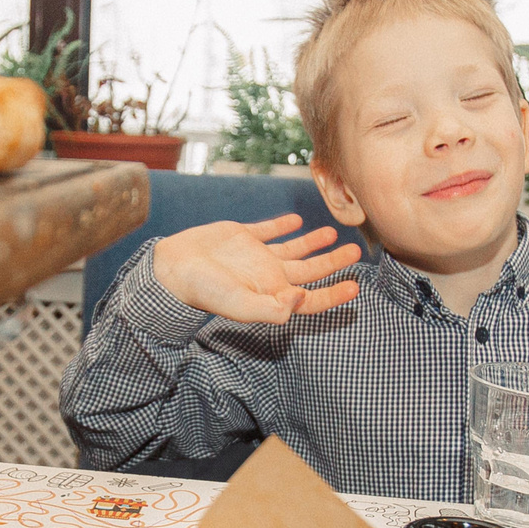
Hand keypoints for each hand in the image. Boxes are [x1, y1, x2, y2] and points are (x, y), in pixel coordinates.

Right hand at [151, 214, 363, 324]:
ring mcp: (255, 256)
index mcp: (270, 294)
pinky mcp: (241, 236)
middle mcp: (267, 276)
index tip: (356, 287)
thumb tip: (300, 300)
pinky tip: (296, 220)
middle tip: (356, 252)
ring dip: (314, 242)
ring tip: (333, 233)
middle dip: (333, 263)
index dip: (333, 295)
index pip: (310, 298)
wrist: (172, 269)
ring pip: (294, 250)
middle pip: (309, 271)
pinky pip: (268, 230)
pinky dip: (283, 225)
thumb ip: (270, 308)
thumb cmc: (204, 291)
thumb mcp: (238, 304)